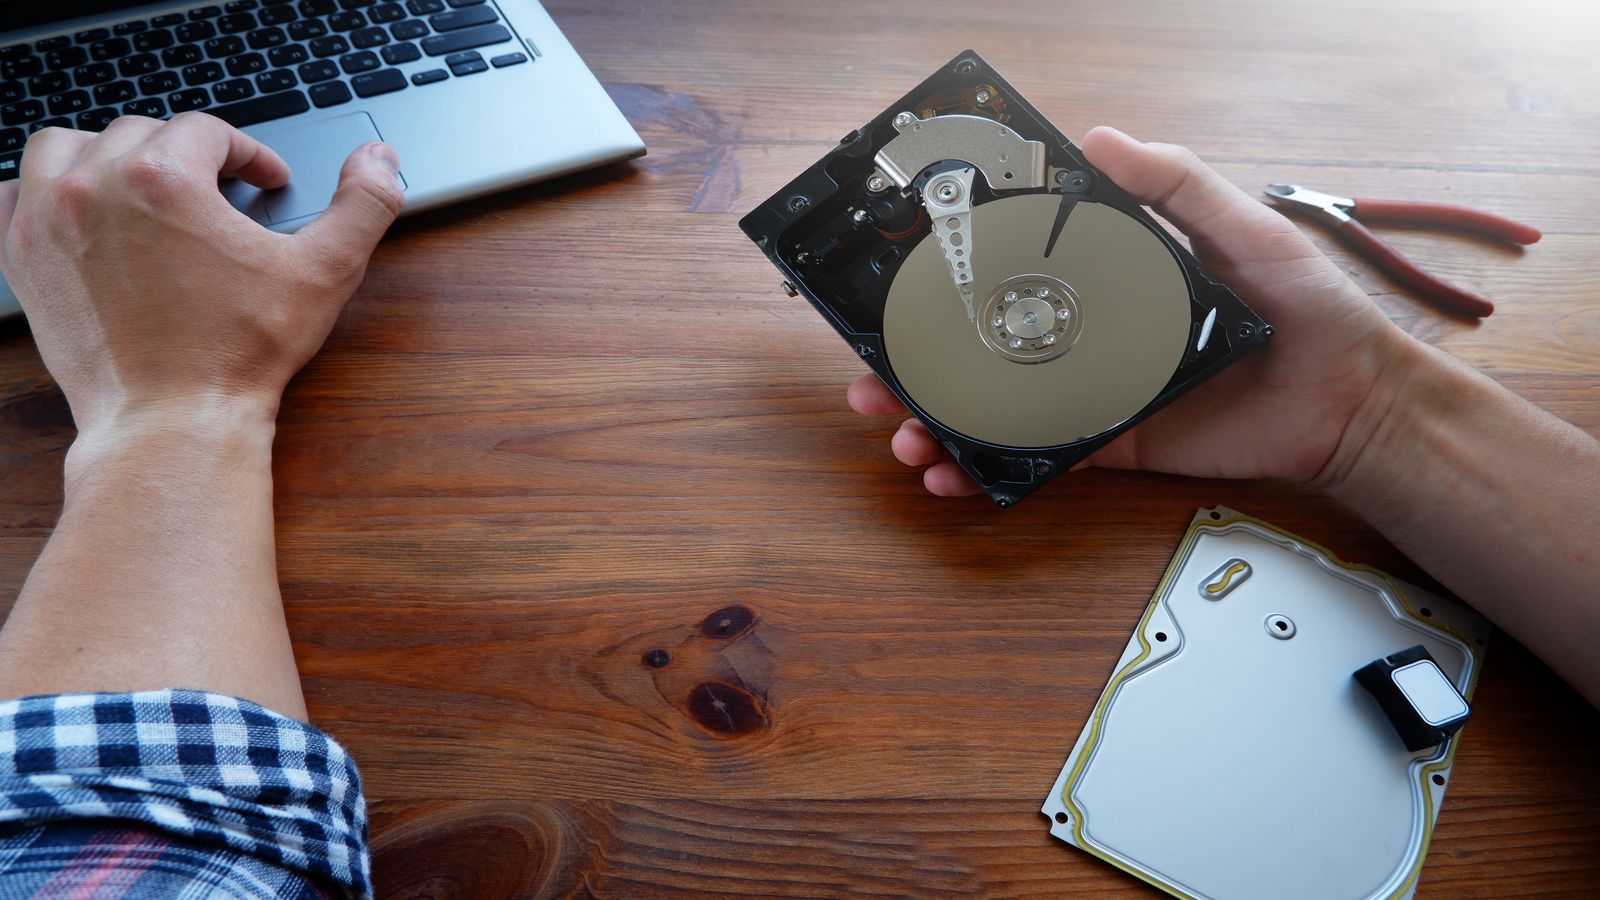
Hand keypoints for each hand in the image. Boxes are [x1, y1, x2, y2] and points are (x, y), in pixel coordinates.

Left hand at [0, 113, 403, 436]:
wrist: (172, 421)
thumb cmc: (242, 353)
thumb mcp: (324, 273)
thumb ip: (364, 206)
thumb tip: (380, 158)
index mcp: (165, 177)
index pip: (207, 130)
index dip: (248, 152)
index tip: (265, 183)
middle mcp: (95, 185)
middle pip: (141, 132)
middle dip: (185, 155)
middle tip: (219, 192)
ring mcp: (48, 220)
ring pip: (67, 146)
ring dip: (107, 154)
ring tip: (144, 185)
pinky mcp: (24, 259)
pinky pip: (14, 193)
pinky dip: (43, 190)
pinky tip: (79, 211)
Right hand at [849, 125, 1416, 496]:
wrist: (1350, 400)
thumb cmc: (1306, 308)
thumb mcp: (1241, 226)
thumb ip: (1175, 184)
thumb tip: (1103, 138)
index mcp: (1110, 280)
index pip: (1016, 276)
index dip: (952, 285)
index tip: (901, 287)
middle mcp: (1091, 337)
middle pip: (985, 351)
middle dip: (919, 365)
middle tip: (873, 374)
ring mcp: (1097, 394)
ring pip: (998, 409)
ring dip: (938, 420)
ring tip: (898, 428)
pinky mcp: (1115, 444)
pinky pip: (1042, 459)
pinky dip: (990, 471)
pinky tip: (948, 474)